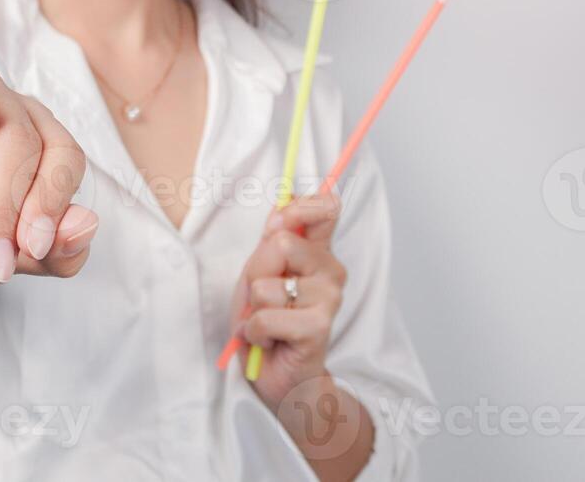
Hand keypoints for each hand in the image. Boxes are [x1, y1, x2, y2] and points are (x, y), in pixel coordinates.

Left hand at [228, 189, 345, 408]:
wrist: (278, 378)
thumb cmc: (268, 323)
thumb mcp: (260, 274)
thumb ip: (271, 242)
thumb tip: (281, 210)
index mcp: (317, 253)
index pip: (326, 209)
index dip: (301, 207)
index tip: (279, 223)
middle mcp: (330, 271)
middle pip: (282, 242)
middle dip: (256, 273)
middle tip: (262, 298)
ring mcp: (329, 298)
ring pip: (267, 285)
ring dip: (254, 309)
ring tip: (267, 323)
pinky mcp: (318, 326)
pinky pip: (266, 317)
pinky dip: (255, 332)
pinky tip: (269, 341)